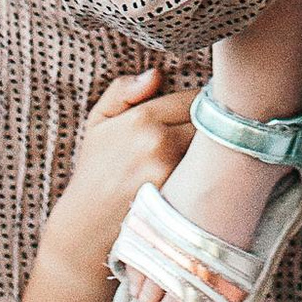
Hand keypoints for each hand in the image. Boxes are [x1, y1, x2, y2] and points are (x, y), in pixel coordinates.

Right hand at [41, 69, 192, 285]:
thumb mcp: (98, 122)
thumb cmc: (94, 171)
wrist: (85, 228)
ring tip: (212, 156)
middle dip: (211, 126)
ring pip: (213, 149)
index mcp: (142, 118)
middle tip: (213, 134)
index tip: (203, 112)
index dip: (201, 104)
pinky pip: (208, 177)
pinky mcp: (180, 199)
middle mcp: (160, 142)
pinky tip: (206, 180)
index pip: (194, 98)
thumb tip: (156, 73)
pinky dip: (211, 175)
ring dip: (216, 150)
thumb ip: (123, 90)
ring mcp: (172, 172)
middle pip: (208, 122)